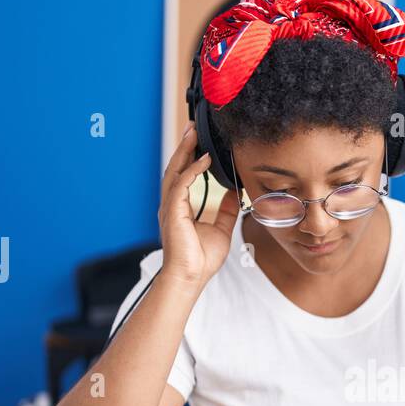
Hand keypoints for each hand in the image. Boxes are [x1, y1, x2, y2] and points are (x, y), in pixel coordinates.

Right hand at [158, 121, 239, 283]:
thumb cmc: (201, 260)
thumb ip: (225, 210)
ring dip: (184, 151)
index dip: (190, 157)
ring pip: (175, 171)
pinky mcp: (173, 212)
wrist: (191, 278)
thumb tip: (234, 193)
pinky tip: (204, 160)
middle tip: (193, 127)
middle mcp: (172, 204)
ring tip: (193, 134)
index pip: (183, 175)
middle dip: (184, 146)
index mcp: (180, 207)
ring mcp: (170, 207)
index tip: (199, 141)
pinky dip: (192, 170)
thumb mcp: (221, 229)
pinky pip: (181, 184)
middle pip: (175, 167)